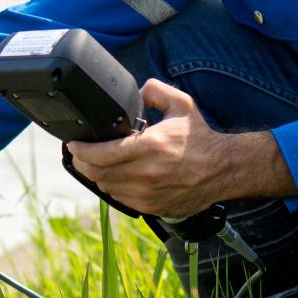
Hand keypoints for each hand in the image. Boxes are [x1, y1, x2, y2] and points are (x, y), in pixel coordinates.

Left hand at [65, 79, 234, 217]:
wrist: (223, 169)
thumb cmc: (200, 138)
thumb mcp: (181, 103)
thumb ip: (154, 90)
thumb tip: (134, 93)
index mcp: (149, 147)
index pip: (101, 154)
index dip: (81, 150)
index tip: (73, 144)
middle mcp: (146, 174)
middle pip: (98, 173)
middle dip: (83, 163)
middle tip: (79, 154)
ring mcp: (148, 194)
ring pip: (107, 188)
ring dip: (97, 176)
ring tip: (96, 164)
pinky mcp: (152, 207)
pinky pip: (121, 199)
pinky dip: (114, 188)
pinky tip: (115, 177)